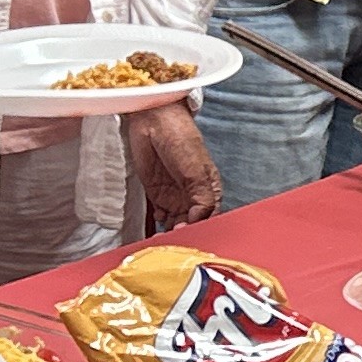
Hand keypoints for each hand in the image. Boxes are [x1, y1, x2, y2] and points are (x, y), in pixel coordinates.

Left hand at [126, 98, 220, 234]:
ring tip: (163, 240)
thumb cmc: (180, 136)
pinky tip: (157, 227)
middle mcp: (194, 195)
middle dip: (184, 235)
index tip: (189, 235)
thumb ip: (202, 199)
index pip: (210, 217)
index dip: (200, 229)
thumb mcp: (195, 170)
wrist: (152, 120)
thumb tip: (199, 222)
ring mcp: (175, 196)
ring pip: (177, 224)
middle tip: (174, 241)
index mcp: (210, 189)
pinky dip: (159, 226)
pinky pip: (161, 218)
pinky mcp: (158, 195)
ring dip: (170, 234)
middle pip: (192, 224)